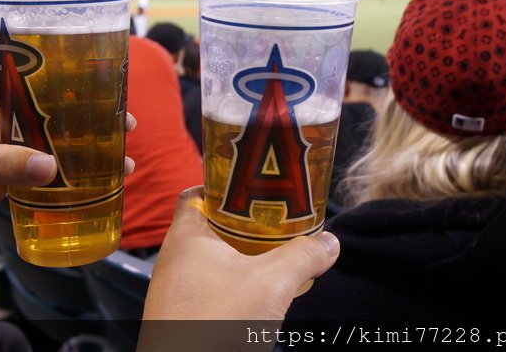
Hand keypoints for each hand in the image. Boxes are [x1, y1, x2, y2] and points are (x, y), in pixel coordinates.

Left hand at [0, 86, 134, 246]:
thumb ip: (2, 163)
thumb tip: (53, 168)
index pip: (46, 81)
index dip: (81, 85)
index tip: (114, 93)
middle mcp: (11, 120)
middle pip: (64, 114)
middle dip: (98, 120)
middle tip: (130, 129)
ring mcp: (13, 150)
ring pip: (63, 145)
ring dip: (93, 153)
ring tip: (125, 165)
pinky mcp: (11, 178)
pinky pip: (52, 174)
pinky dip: (76, 178)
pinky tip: (99, 188)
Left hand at [143, 187, 338, 320]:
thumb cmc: (214, 323)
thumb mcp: (270, 284)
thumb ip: (302, 256)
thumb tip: (330, 241)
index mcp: (186, 237)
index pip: (197, 193)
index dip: (225, 183)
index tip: (256, 182)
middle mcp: (176, 260)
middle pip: (211, 225)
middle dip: (246, 223)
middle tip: (280, 218)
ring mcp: (178, 290)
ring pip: (214, 260)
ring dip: (244, 256)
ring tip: (279, 254)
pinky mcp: (185, 316)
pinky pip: (213, 287)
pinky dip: (237, 283)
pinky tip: (263, 293)